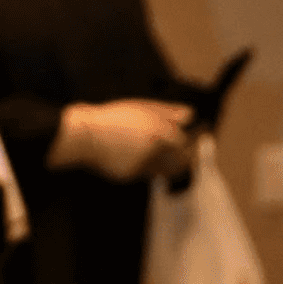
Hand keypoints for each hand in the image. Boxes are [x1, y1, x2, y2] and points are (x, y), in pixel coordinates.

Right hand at [50, 98, 195, 180]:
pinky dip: (144, 164)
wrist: (82, 136)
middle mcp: (153, 154)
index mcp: (159, 134)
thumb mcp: (141, 108)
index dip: (195, 138)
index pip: (185, 142)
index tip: (200, 134)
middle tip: (186, 150)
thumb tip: (190, 115)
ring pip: (161, 168)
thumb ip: (169, 112)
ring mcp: (140, 167)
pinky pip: (142, 171)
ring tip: (161, 153)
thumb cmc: (110, 118)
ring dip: (166, 163)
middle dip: (184, 158)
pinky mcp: (126, 175)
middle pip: (178, 162)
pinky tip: (134, 153)